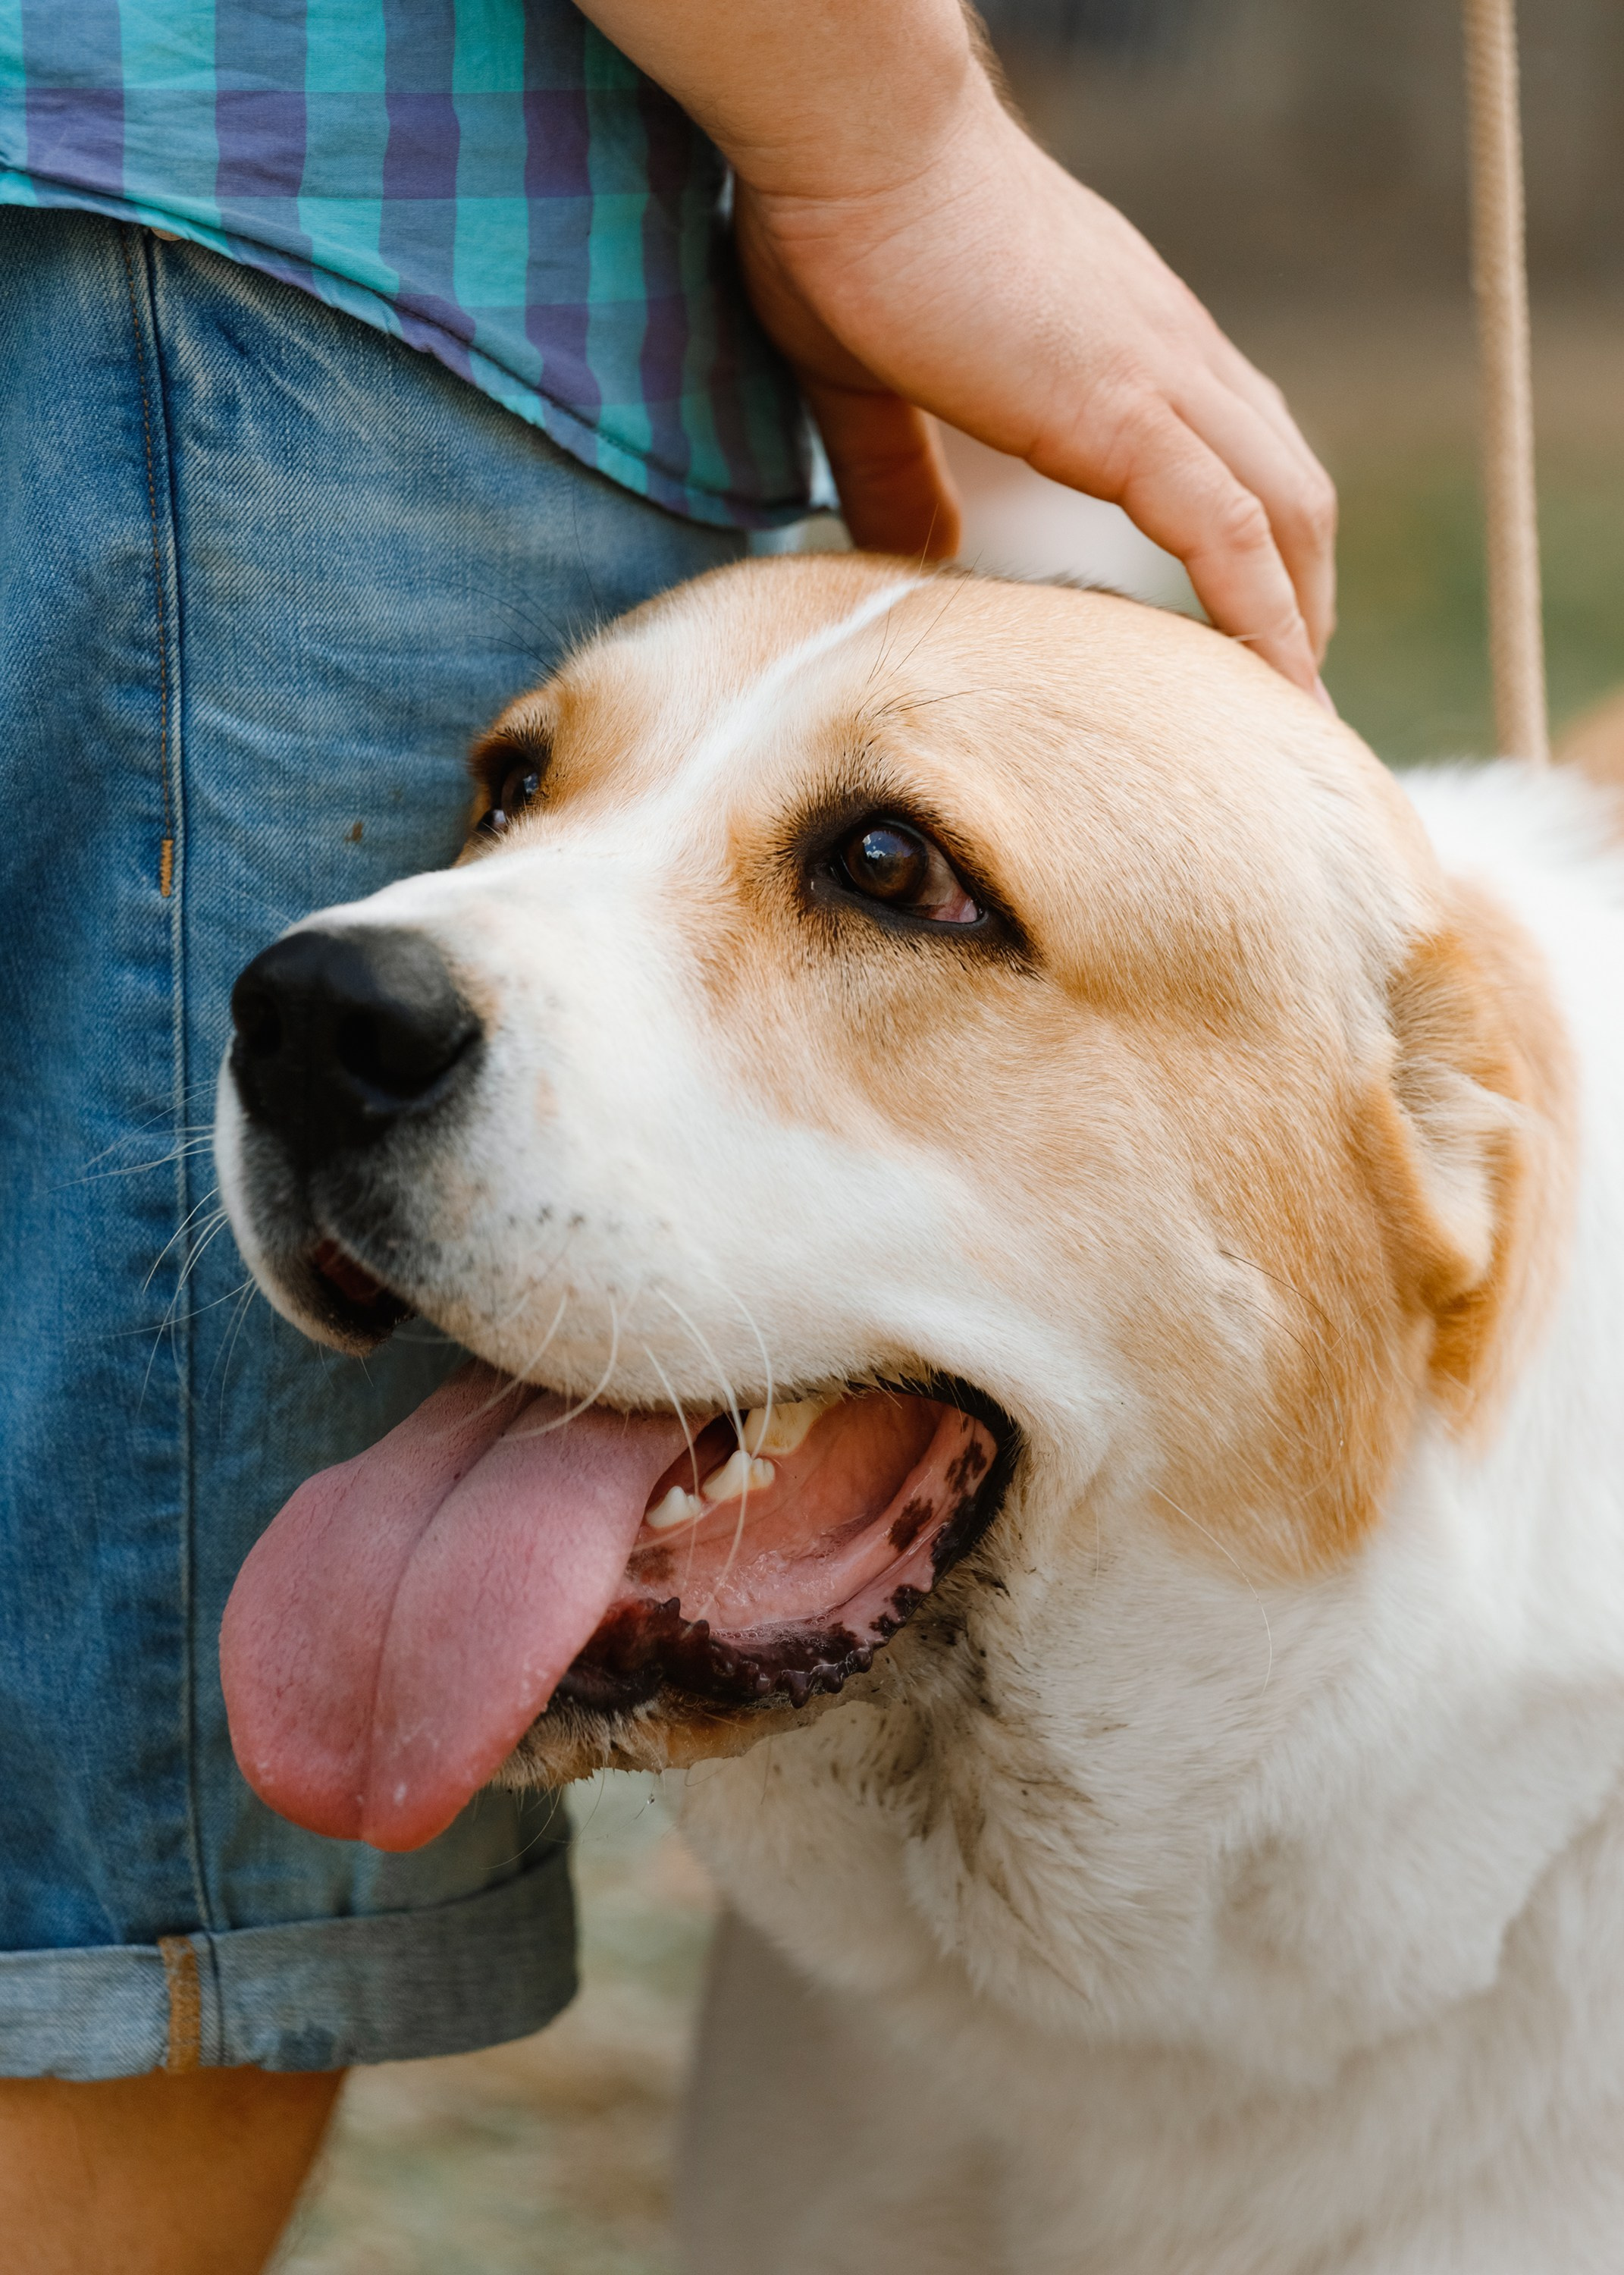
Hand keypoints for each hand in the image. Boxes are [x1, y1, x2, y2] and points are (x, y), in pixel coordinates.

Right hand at [578, 0, 1335, 691]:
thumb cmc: (841, 229)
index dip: (1253, 539)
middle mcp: (1168, 351)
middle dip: (1303, 589)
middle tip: (1282, 686)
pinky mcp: (1127, 411)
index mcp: (1118, 341)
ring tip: (1291, 708)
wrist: (852, 133)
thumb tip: (916, 558)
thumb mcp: (870, 378)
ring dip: (1302, 614)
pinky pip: (1231, 533)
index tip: (1242, 627)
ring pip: (1287, 511)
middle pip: (1288, 483)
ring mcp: (1160, 375)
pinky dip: (1266, 615)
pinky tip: (1276, 684)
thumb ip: (901, 472)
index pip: (1228, 447)